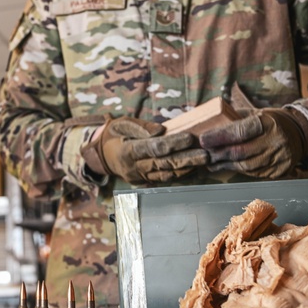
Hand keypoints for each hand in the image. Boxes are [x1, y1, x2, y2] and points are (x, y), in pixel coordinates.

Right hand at [81, 117, 207, 184]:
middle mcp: (133, 168)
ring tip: (204, 161)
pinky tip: (194, 167)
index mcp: (126, 152)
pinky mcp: (144, 183)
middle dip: (186, 159)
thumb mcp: (121, 124)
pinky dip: (180, 174)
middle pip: (163, 164)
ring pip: (166, 175)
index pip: (153, 148)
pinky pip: (164, 179)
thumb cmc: (114, 135)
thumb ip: (140, 126)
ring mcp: (139, 178)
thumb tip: (161, 131)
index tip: (189, 138)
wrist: (102, 157)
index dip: (172, 144)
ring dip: (186, 168)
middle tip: (205, 155)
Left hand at [199, 108, 307, 178]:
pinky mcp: (279, 171)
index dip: (219, 137)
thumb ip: (234, 118)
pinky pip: (254, 174)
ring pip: (245, 166)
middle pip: (240, 152)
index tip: (202, 140)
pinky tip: (226, 166)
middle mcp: (275, 141)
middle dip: (218, 154)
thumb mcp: (255, 113)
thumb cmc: (270, 121)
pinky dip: (237, 170)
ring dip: (224, 165)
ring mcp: (279, 158)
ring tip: (210, 162)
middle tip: (202, 154)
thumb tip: (207, 122)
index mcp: (267, 123)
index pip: (239, 132)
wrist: (300, 133)